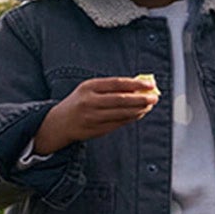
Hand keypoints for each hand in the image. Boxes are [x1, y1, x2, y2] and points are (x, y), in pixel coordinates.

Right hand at [31, 76, 159, 154]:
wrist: (59, 123)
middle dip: (141, 99)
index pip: (117, 83)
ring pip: (122, 113)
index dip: (136, 84)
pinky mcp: (96, 130)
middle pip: (121, 100)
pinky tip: (139, 113)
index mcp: (89, 87)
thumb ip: (111, 87)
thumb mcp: (89, 89)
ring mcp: (93, 117)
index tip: (150, 84)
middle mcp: (90, 102)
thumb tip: (138, 86)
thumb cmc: (80, 102)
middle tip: (154, 97)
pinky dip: (131, 118)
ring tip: (149, 105)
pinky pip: (119, 123)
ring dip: (139, 110)